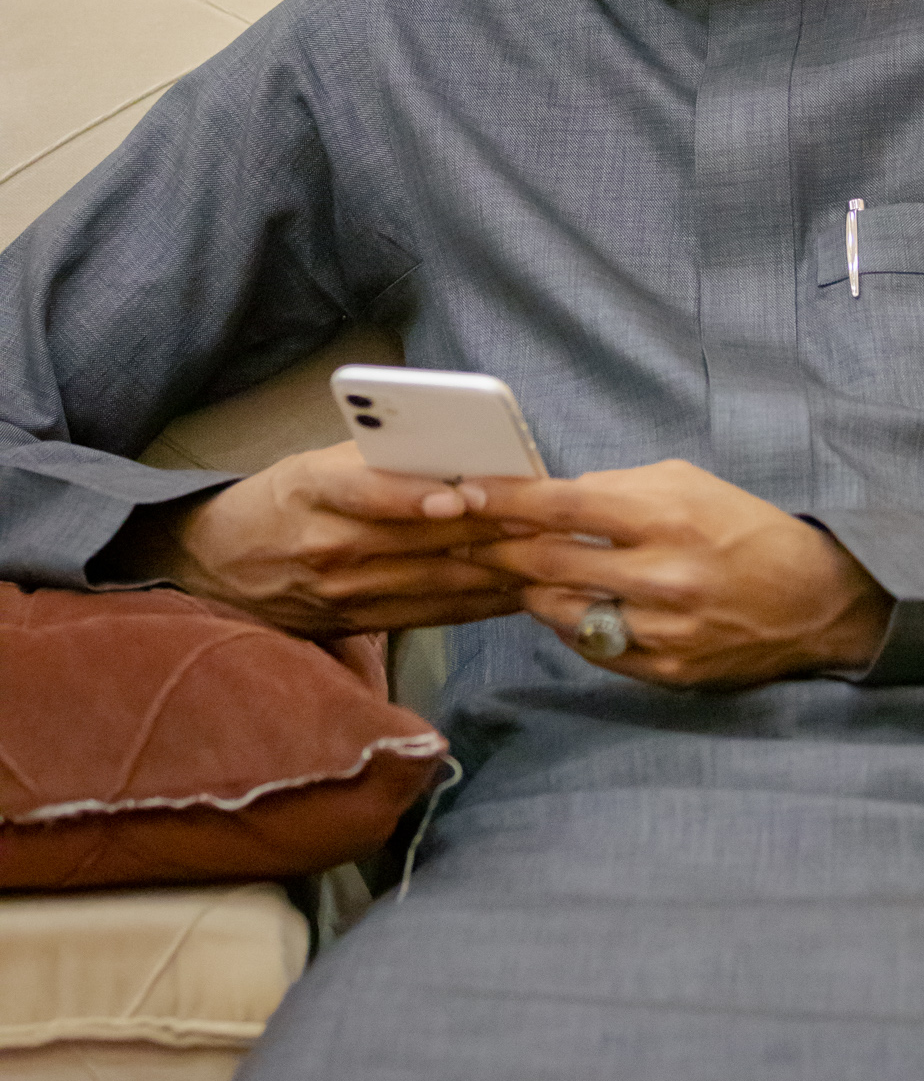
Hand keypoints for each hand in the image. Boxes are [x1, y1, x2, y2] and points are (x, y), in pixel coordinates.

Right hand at [93, 440, 523, 636]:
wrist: (215, 568)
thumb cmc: (279, 500)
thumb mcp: (313, 462)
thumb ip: (378, 459)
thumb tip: (458, 454)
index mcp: (312, 490)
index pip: (369, 492)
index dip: (420, 497)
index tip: (467, 495)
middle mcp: (328, 547)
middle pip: (422, 540)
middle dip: (490, 531)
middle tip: (549, 518)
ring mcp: (346, 594)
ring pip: (437, 581)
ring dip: (498, 570)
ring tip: (551, 553)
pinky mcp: (360, 626)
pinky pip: (433, 614)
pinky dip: (480, 601)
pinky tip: (520, 589)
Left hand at [463, 459, 892, 687]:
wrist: (813, 600)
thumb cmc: (744, 529)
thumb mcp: (686, 483)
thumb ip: (616, 488)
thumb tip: (551, 498)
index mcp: (666, 515)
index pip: (563, 504)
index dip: (505, 500)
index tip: (465, 493)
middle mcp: (660, 575)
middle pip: (547, 561)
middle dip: (496, 548)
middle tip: (463, 539)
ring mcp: (660, 630)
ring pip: (558, 611)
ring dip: (526, 589)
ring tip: (512, 572)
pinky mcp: (664, 670)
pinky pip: (590, 647)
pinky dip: (568, 624)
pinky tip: (564, 605)